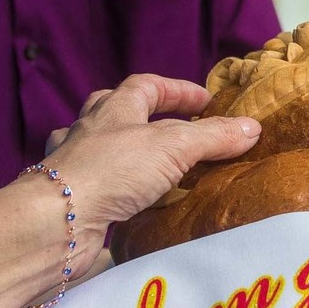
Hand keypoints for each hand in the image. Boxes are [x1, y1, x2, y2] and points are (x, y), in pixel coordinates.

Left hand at [39, 73, 258, 239]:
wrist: (56, 222)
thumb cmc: (112, 170)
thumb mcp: (173, 146)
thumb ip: (212, 137)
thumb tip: (252, 127)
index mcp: (112, 108)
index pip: (146, 85)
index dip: (177, 90)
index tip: (206, 102)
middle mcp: (89, 132)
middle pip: (116, 111)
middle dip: (146, 117)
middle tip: (175, 130)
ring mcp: (76, 167)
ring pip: (103, 150)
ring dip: (129, 155)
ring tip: (157, 169)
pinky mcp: (72, 201)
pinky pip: (99, 188)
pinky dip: (118, 192)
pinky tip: (131, 205)